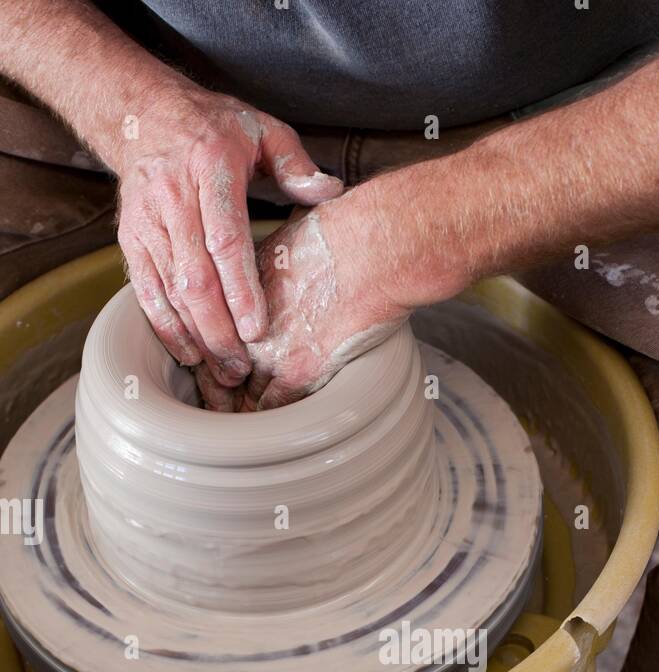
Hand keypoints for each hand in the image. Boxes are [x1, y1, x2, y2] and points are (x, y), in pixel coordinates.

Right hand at [114, 81, 342, 407]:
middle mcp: (173, 196)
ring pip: (169, 290)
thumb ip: (296, 163)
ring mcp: (146, 220)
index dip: (240, 288)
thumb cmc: (214, 128)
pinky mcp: (129, 238)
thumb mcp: (262, 130)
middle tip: (241, 368)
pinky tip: (188, 354)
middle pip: (194, 277)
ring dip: (195, 336)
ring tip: (222, 371)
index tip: (257, 328)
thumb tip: (330, 191)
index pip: (225, 239)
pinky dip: (165, 325)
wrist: (143, 113)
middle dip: (218, 330)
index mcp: (211, 169)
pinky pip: (145, 290)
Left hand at [230, 190, 412, 410]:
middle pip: (222, 367)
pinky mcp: (298, 371)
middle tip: (220, 408)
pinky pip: (273, 407)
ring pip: (244, 392)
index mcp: (240, 287)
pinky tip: (270, 428)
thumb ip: (275, 264)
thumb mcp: (289, 236)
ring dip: (243, 409)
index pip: (214, 332)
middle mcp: (245, 320)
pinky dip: (270, 420)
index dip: (216, 354)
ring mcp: (269, 349)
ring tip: (241, 427)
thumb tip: (283, 265)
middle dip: (222, 388)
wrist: (372, 250)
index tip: (219, 369)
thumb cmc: (344, 234)